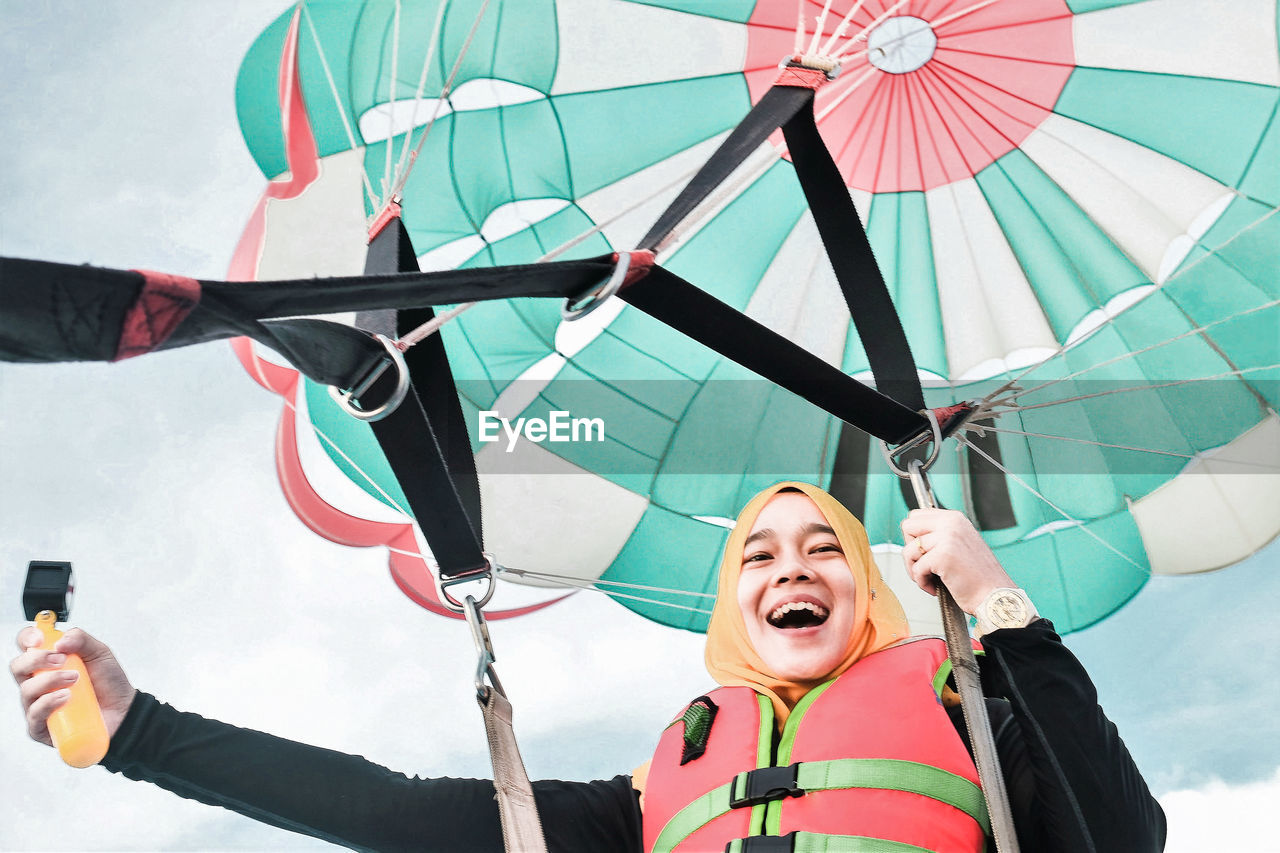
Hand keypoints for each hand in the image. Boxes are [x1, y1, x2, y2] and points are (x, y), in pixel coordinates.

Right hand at [10, 627, 135, 749]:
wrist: (122, 710)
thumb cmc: (108, 683)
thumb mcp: (100, 653)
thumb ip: (81, 640)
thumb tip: (60, 641)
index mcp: (49, 662)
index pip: (26, 646)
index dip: (27, 638)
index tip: (39, 639)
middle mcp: (39, 682)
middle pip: (18, 667)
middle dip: (36, 660)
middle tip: (61, 660)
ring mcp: (38, 703)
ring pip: (26, 690)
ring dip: (51, 681)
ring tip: (75, 680)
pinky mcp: (41, 726)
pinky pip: (34, 714)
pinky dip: (49, 703)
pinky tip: (66, 698)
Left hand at [900, 508, 1014, 615]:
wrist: (995, 595)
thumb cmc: (978, 576)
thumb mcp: (960, 543)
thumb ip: (939, 534)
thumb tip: (912, 535)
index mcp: (955, 518)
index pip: (916, 516)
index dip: (915, 537)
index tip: (924, 552)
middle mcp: (951, 523)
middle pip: (907, 527)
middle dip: (911, 549)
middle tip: (924, 564)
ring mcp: (947, 538)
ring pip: (908, 550)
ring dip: (914, 570)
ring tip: (930, 578)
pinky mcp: (942, 556)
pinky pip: (916, 569)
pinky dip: (922, 582)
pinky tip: (935, 587)